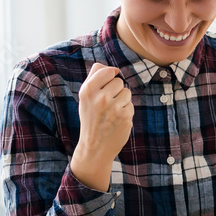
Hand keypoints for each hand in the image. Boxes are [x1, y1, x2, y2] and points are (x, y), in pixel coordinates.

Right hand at [70, 63, 133, 191]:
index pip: (107, 70)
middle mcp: (100, 97)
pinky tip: (116, 120)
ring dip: (122, 101)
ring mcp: (113, 108)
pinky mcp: (125, 116)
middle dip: (115, 91)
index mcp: (87, 90)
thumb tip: (112, 68)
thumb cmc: (91, 118)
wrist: (94, 147)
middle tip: (106, 105)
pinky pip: (130, 104)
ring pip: (126, 92)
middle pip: (118, 81)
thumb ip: (95, 78)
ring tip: (111, 113)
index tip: (104, 87)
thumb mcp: (85, 97)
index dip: (109, 77)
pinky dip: (126, 111)